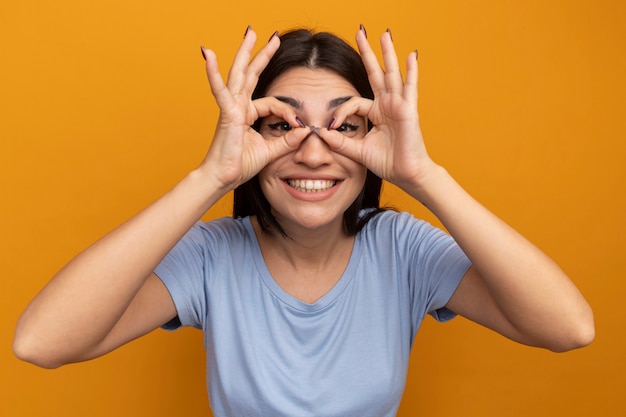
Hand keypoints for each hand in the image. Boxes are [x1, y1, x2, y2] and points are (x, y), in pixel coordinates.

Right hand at [199, 28, 310, 189]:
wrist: (222, 178)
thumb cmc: (240, 166)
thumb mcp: (271, 152)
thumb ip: (288, 141)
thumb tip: (307, 131)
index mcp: (247, 114)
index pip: (272, 103)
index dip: (288, 112)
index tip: (300, 124)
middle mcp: (238, 106)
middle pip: (251, 75)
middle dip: (262, 55)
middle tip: (273, 37)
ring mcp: (231, 108)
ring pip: (239, 74)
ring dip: (245, 52)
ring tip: (251, 33)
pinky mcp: (226, 114)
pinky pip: (220, 90)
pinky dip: (213, 72)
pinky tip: (207, 55)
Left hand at [319, 28, 436, 190]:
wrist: (406, 174)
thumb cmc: (387, 163)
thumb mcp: (358, 151)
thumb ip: (340, 142)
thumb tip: (321, 133)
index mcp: (376, 113)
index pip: (354, 102)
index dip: (340, 112)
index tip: (331, 127)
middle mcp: (387, 105)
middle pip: (375, 74)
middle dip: (367, 53)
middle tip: (360, 32)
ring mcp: (399, 105)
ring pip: (391, 74)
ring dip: (387, 53)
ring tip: (384, 34)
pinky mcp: (408, 110)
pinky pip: (409, 87)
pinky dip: (411, 71)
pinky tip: (411, 55)